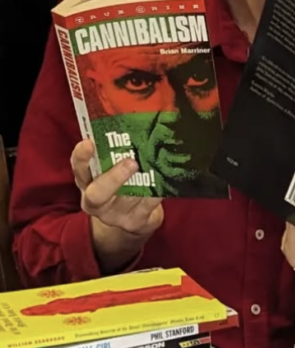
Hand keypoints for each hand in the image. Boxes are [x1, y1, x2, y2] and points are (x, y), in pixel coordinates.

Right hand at [73, 140, 163, 254]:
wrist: (134, 219)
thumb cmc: (123, 186)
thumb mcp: (112, 171)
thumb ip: (115, 154)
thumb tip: (131, 124)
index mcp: (87, 183)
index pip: (78, 169)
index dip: (81, 157)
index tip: (88, 142)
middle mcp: (95, 201)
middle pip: (97, 193)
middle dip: (113, 178)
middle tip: (131, 162)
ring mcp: (114, 215)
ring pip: (127, 199)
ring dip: (141, 183)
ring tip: (153, 168)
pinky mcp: (134, 223)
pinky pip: (146, 206)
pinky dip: (156, 193)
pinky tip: (163, 182)